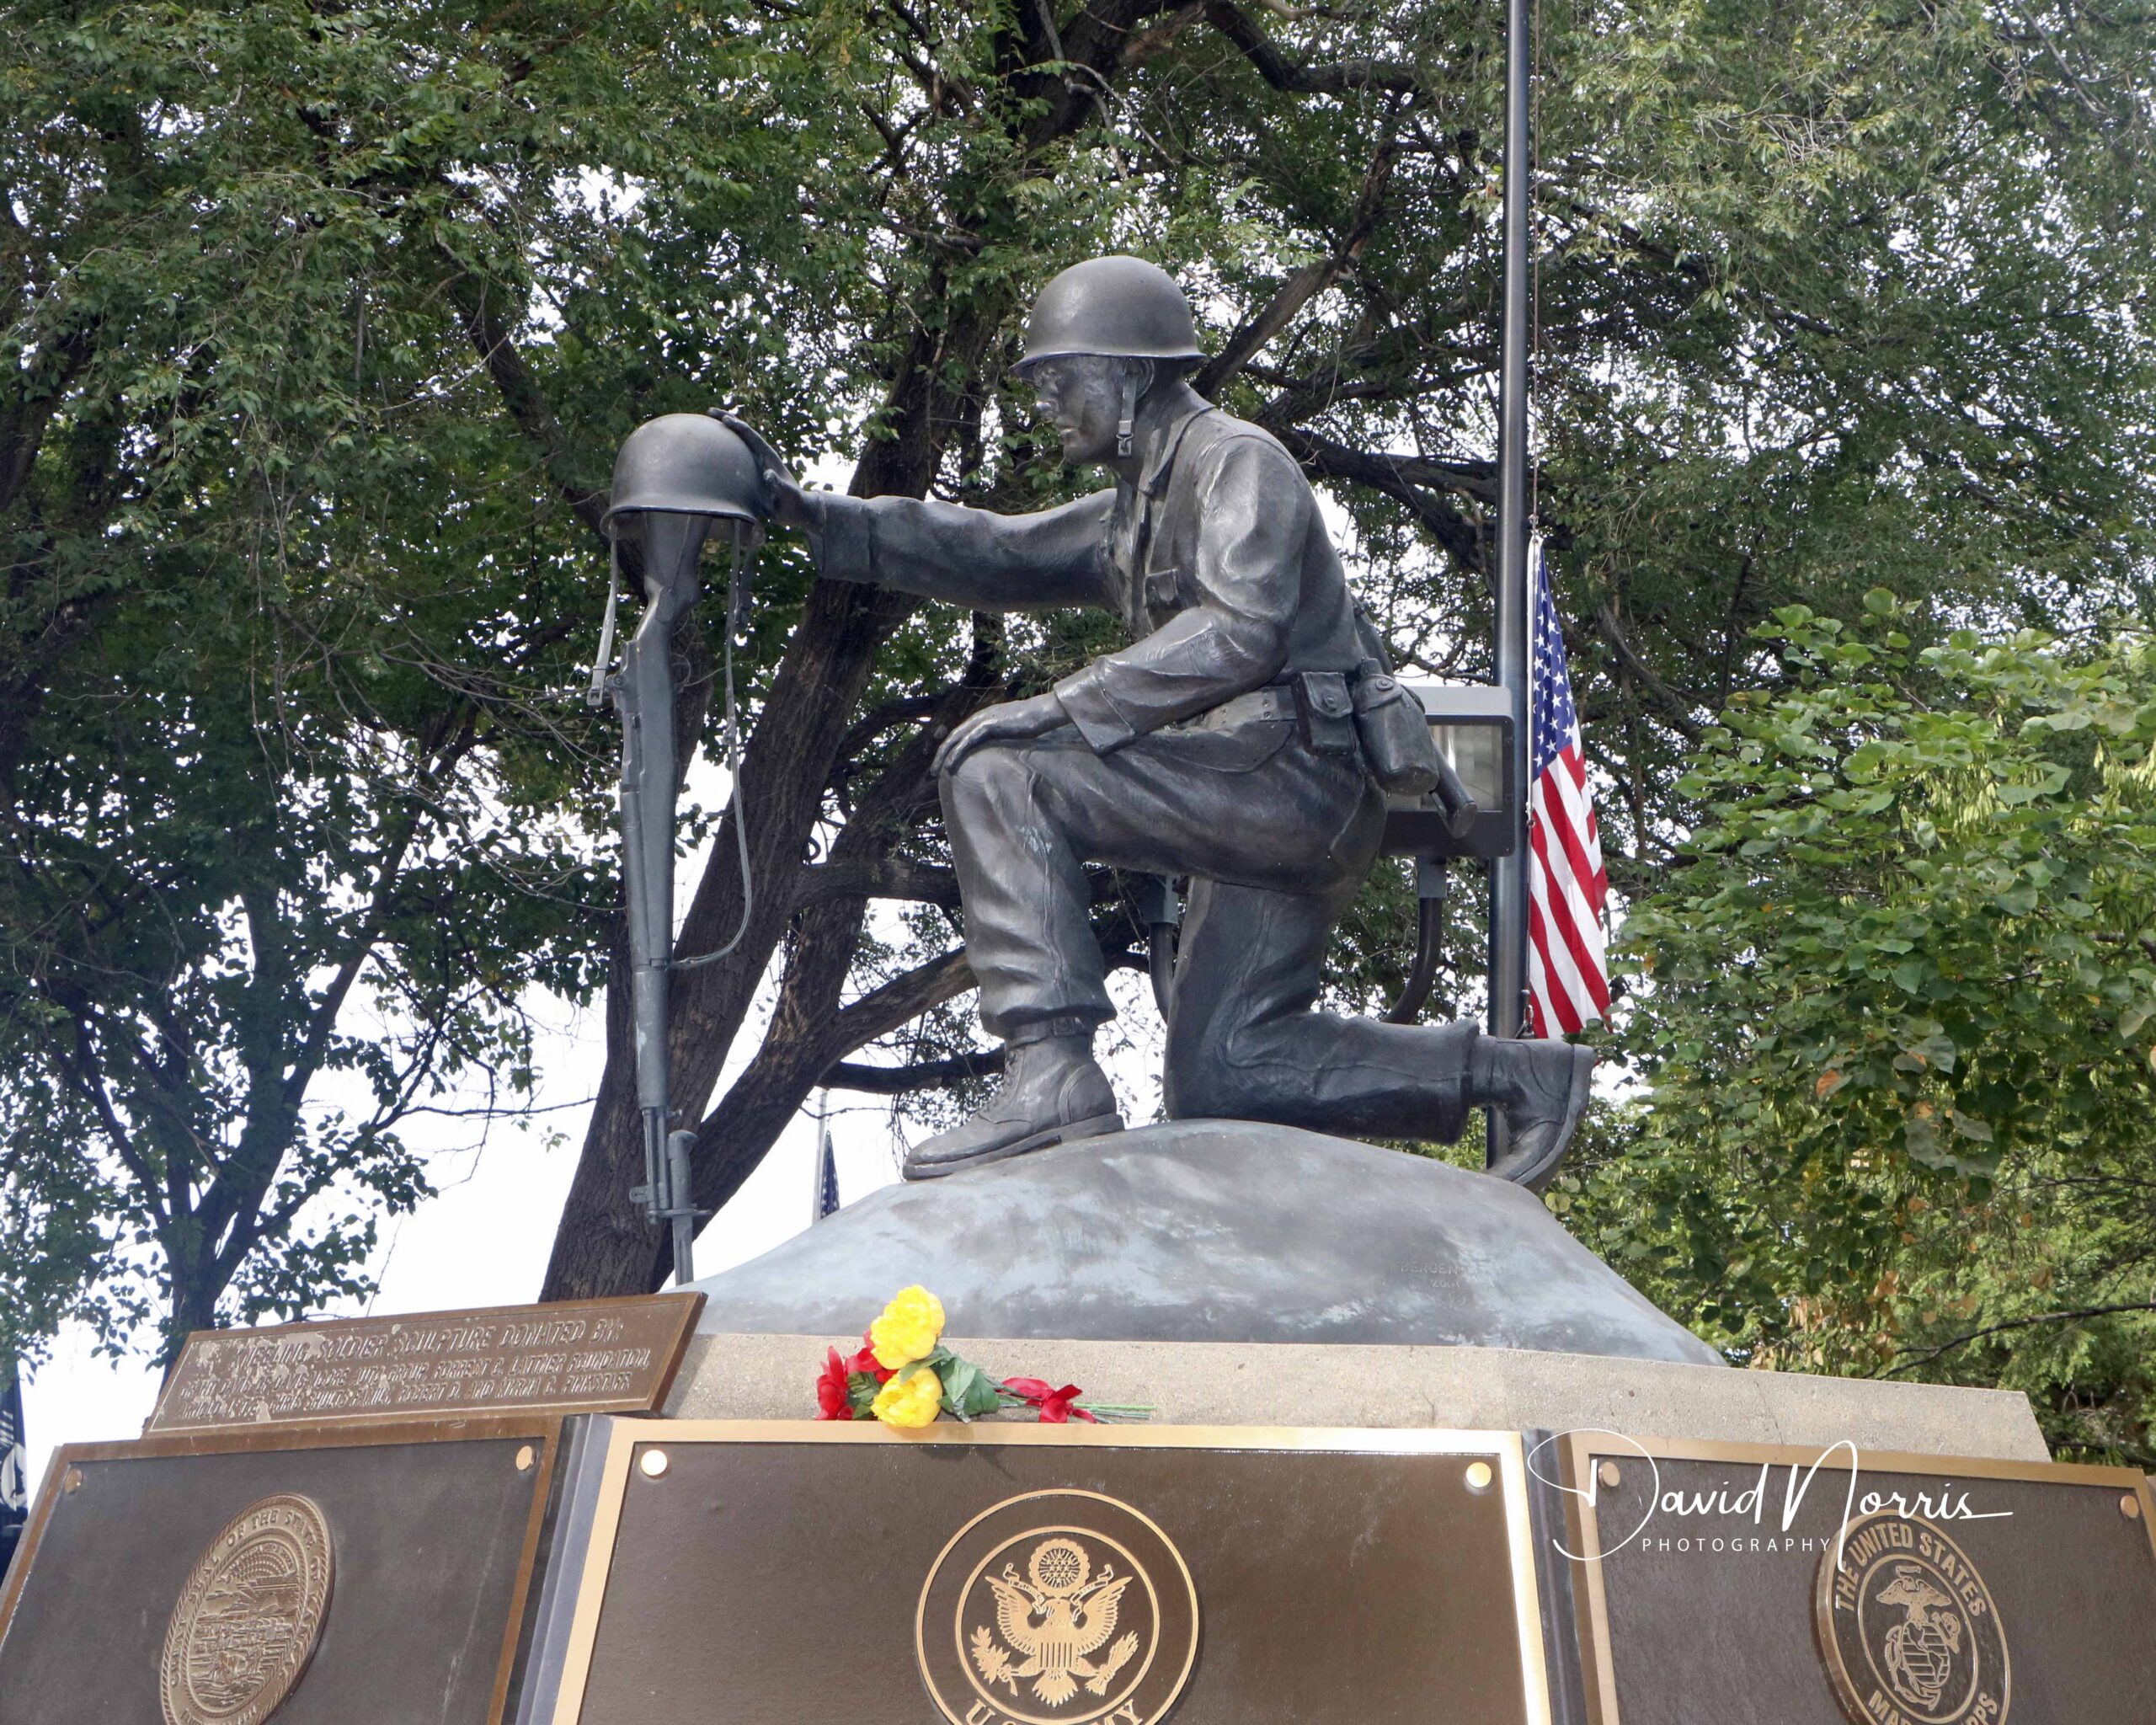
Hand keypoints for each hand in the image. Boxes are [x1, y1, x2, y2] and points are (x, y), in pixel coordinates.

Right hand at [715, 411, 823, 533]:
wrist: (797, 510)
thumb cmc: (794, 502)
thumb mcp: (788, 494)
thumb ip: (779, 485)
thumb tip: (767, 475)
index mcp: (769, 457)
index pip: (752, 437)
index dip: (739, 427)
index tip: (725, 419)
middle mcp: (761, 457)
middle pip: (742, 434)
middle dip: (728, 420)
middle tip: (709, 410)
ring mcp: (755, 464)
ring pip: (737, 444)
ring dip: (723, 433)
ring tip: (707, 423)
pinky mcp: (751, 473)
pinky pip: (734, 460)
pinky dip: (723, 453)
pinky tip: (710, 452)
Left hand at [932, 693, 1070, 776]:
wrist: (1042, 712)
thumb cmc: (1032, 723)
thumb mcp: (1011, 730)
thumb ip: (1001, 735)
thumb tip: (999, 747)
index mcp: (982, 718)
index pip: (960, 735)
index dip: (949, 749)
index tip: (942, 764)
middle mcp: (978, 717)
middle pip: (953, 737)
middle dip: (940, 754)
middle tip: (933, 771)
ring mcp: (982, 720)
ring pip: (955, 739)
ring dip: (943, 756)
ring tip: (936, 771)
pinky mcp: (988, 725)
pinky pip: (967, 741)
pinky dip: (956, 753)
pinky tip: (950, 765)